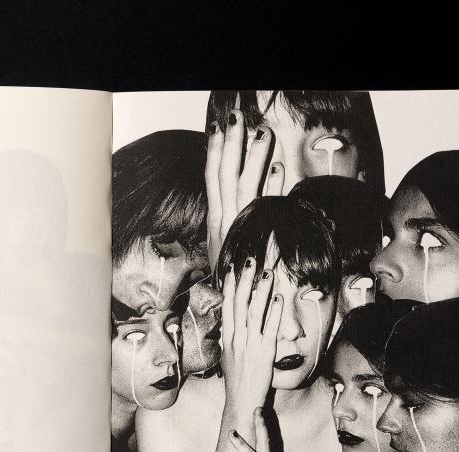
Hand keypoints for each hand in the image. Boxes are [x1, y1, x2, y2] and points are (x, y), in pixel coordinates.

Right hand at [205, 107, 284, 270]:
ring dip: (252, 159)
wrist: (239, 297)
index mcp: (217, 217)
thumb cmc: (234, 267)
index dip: (215, 151)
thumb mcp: (227, 239)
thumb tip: (260, 182)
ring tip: (262, 133)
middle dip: (230, 145)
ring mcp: (239, 226)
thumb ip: (237, 212)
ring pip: (243, 186)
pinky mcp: (255, 236)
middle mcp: (225, 219)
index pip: (212, 177)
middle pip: (225, 175)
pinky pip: (263, 208)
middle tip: (236, 116)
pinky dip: (270, 189)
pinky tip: (278, 169)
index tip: (218, 126)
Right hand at [220, 259, 282, 411]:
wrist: (241, 400)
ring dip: (261, 290)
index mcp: (228, 337)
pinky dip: (274, 313)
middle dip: (245, 280)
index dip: (231, 286)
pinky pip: (270, 328)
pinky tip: (278, 299)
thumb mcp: (228, 356)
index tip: (233, 269)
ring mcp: (251, 344)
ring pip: (255, 311)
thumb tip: (231, 326)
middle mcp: (237, 337)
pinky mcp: (265, 351)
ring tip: (267, 273)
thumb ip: (231, 339)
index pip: (228, 305)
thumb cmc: (236, 380)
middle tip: (250, 261)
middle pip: (240, 303)